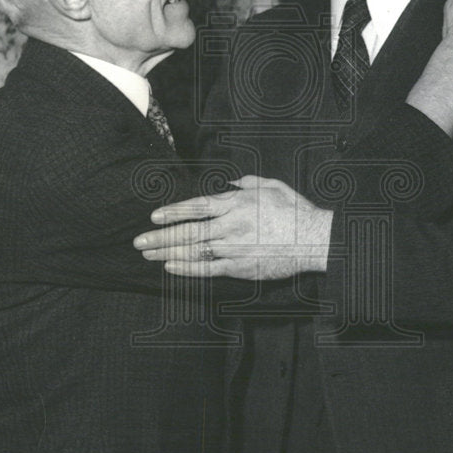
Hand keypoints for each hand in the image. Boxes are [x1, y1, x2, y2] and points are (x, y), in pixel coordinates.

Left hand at [132, 175, 333, 278]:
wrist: (314, 239)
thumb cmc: (296, 212)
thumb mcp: (273, 186)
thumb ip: (249, 183)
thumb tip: (233, 184)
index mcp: (236, 204)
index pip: (196, 207)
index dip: (173, 212)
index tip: (154, 216)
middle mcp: (230, 225)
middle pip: (187, 231)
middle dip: (160, 236)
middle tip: (139, 241)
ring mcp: (233, 248)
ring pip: (192, 251)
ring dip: (167, 253)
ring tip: (148, 255)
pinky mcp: (240, 267)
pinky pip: (207, 269)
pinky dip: (187, 269)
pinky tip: (170, 268)